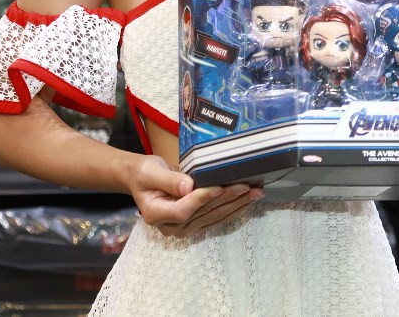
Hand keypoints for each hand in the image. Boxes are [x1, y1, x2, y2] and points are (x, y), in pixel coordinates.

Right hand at [128, 155, 262, 238]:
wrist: (143, 180)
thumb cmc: (145, 174)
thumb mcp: (151, 172)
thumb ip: (169, 180)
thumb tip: (188, 186)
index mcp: (156, 214)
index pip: (183, 209)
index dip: (203, 199)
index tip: (220, 186)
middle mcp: (170, 226)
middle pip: (204, 213)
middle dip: (228, 199)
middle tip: (249, 186)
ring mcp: (183, 227)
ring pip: (214, 217)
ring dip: (236, 205)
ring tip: (255, 193)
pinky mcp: (195, 224)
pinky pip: (216, 218)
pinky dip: (233, 209)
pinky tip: (247, 201)